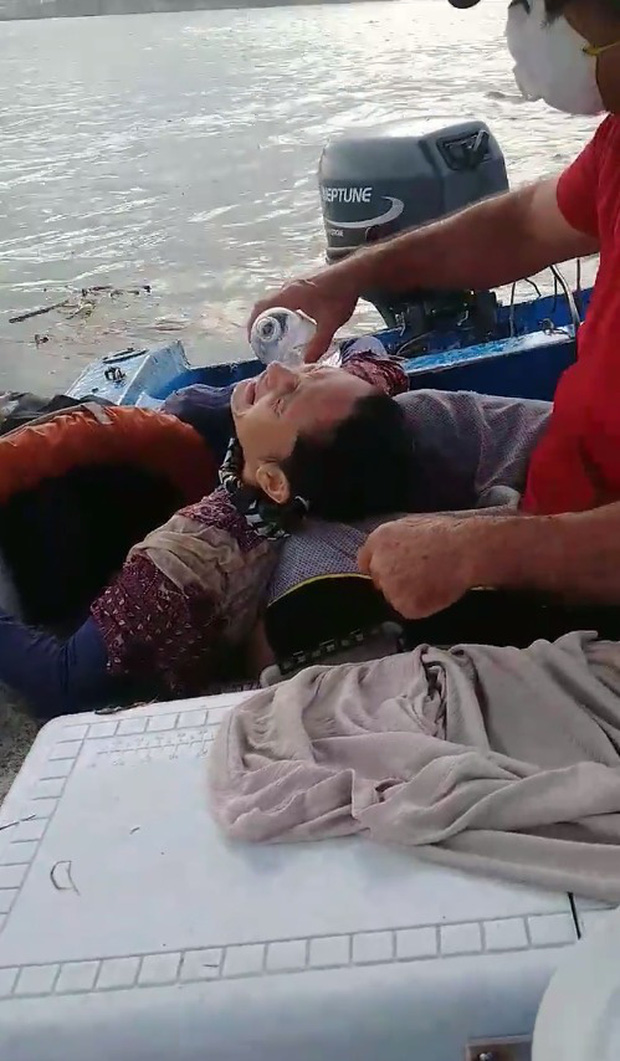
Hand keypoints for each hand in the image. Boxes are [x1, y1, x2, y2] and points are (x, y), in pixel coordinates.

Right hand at [247, 266, 359, 363]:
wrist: (355, 273)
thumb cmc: (341, 295)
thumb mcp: (330, 323)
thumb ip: (318, 344)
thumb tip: (306, 363)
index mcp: (290, 295)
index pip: (262, 308)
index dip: (253, 324)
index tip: (252, 340)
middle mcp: (288, 287)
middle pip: (264, 304)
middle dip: (259, 323)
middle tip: (261, 341)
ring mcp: (295, 284)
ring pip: (273, 301)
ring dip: (269, 316)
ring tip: (272, 335)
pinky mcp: (302, 284)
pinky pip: (283, 299)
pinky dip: (279, 311)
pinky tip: (289, 323)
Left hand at [358, 515, 485, 619]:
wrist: (465, 550)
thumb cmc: (448, 534)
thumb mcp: (413, 525)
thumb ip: (394, 541)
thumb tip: (391, 552)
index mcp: (379, 540)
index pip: (366, 561)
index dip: (380, 568)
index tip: (391, 572)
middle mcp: (379, 564)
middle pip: (380, 581)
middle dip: (395, 582)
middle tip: (420, 578)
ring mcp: (390, 587)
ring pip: (395, 597)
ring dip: (409, 595)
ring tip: (433, 582)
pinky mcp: (404, 605)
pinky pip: (410, 610)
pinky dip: (422, 606)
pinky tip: (437, 591)